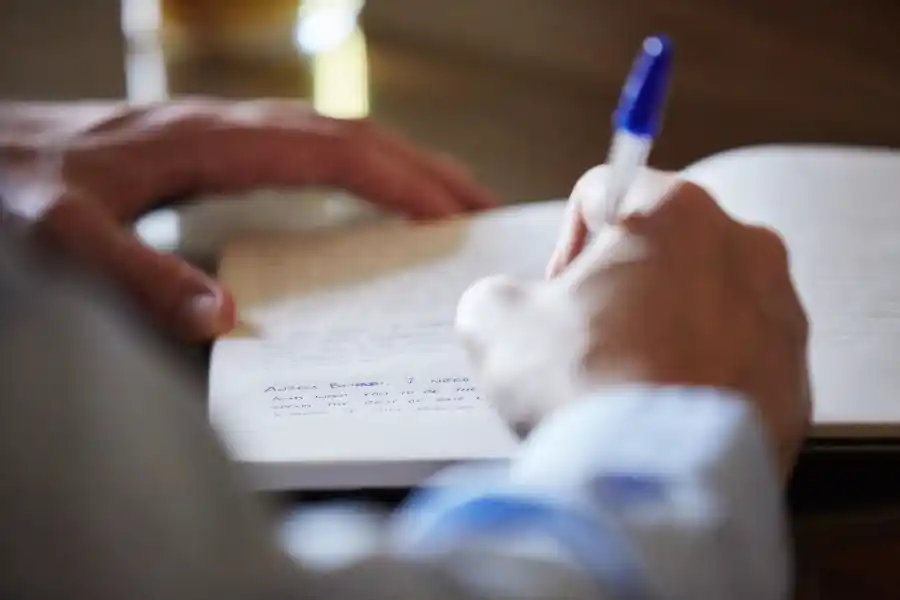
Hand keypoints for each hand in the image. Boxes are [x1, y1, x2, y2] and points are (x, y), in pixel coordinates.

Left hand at [0, 99, 495, 341]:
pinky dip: (356, 167)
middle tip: (485, 206)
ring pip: (334, 136)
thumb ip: (134, 276)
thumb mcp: (58, 238)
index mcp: (211, 140)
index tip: (455, 215)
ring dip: (399, 162)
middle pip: (352, 135)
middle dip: (425, 167)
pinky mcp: (208, 145)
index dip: (401, 179)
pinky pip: (306, 149)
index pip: (333, 151)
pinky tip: (364, 194)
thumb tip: (225, 321)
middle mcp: (228, 126)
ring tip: (448, 198)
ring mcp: (220, 131)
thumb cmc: (12, 186)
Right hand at [456, 166, 810, 477]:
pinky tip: (665, 411)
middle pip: (663, 247)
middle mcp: (743, 247)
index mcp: (676, 211)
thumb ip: (498, 293)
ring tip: (629, 382)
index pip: (607, 191)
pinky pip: (737, 359)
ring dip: (666, 329)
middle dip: (623, 286)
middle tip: (590, 341)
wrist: (654, 483)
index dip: (568, 241)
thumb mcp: (494, 322)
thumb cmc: (580, 385)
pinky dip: (702, 375)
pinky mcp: (795, 378)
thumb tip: (511, 307)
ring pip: (705, 301)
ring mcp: (779, 315)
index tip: (559, 294)